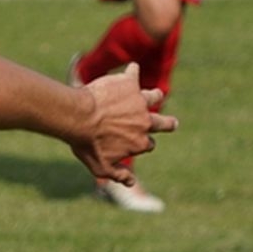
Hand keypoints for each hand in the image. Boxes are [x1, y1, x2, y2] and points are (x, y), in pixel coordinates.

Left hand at [73, 63, 177, 183]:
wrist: (80, 118)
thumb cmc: (86, 144)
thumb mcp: (100, 167)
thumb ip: (118, 174)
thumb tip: (132, 183)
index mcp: (140, 142)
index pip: (148, 144)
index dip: (141, 144)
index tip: (134, 143)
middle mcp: (145, 122)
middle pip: (163, 123)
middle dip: (168, 124)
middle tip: (172, 124)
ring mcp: (139, 102)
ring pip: (154, 97)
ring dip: (155, 96)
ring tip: (156, 95)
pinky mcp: (130, 84)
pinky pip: (133, 74)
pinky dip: (131, 72)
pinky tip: (131, 69)